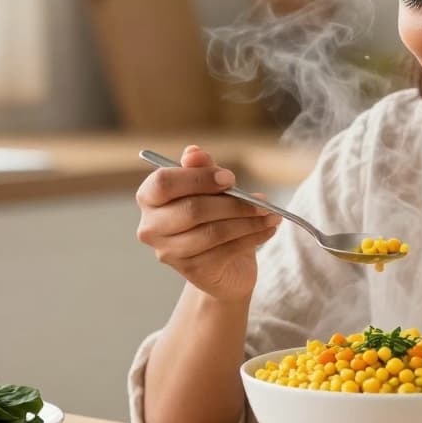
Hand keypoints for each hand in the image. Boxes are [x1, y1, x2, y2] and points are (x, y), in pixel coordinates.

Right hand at [135, 145, 281, 299]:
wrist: (222, 264)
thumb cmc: (212, 216)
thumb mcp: (210, 188)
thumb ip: (202, 168)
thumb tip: (193, 152)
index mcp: (149, 198)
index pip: (163, 183)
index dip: (198, 178)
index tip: (230, 178)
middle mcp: (151, 227)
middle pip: (192, 210)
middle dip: (233, 203)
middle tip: (262, 201)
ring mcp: (169, 252)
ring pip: (213, 232)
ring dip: (248, 222)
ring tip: (272, 216)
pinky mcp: (191, 271)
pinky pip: (226, 250)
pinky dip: (252, 238)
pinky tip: (268, 230)